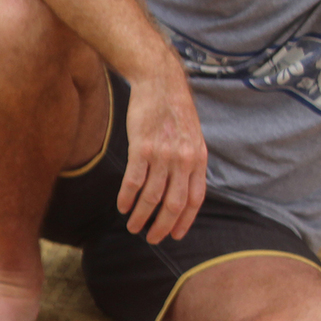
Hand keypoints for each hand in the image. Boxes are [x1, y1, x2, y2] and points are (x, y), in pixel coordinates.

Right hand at [118, 69, 206, 242]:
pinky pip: (134, 182)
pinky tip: (122, 207)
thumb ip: (189, 161)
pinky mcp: (142, 148)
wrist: (160, 82)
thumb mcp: (192, 136)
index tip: (175, 235)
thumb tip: (183, 187)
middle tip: (152, 239)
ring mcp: (163, 154)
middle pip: (174, 204)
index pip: (195, 199)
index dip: (185, 221)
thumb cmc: (173, 109)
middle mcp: (183, 160)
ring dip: (141, 216)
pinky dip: (127, 198)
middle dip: (162, 226)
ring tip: (133, 227)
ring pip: (152, 197)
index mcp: (198, 158)